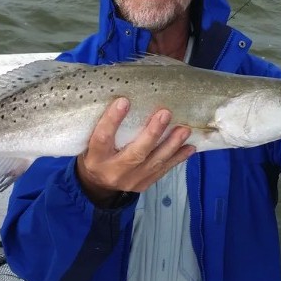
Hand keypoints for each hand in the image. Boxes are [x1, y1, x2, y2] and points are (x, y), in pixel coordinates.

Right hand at [75, 98, 194, 205]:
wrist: (97, 184)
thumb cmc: (96, 154)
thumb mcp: (91, 142)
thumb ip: (103, 126)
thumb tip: (122, 95)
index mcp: (96, 158)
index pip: (102, 138)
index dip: (113, 120)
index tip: (124, 101)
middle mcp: (113, 172)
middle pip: (135, 153)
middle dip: (152, 133)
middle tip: (165, 113)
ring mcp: (130, 180)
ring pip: (154, 162)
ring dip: (171, 145)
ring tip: (184, 129)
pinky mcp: (143, 184)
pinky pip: (163, 170)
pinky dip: (177, 158)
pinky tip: (189, 147)